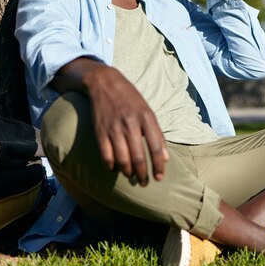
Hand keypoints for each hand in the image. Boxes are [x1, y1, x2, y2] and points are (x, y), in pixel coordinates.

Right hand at [86, 66, 168, 184]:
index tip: (159, 177)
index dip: (158, 165)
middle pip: (138, 156)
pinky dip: (111, 166)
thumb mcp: (148, 111)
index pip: (156, 147)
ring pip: (122, 159)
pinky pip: (106, 155)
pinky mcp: (99, 131)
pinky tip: (115, 169)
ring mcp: (114, 128)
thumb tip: (165, 157)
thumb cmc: (130, 99)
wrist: (104, 83)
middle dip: (143, 174)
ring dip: (128, 172)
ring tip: (131, 176)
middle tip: (145, 182)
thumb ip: (157, 133)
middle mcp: (130, 123)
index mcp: (146, 117)